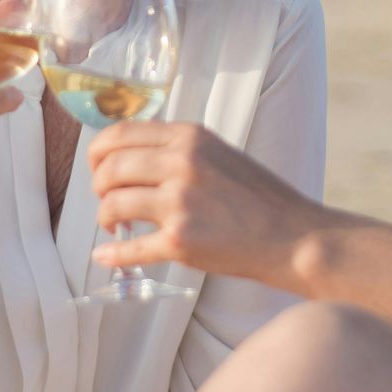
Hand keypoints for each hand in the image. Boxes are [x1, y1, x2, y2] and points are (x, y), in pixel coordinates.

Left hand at [87, 122, 331, 283]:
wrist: (293, 237)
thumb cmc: (259, 198)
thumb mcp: (218, 154)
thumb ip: (177, 149)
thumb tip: (127, 156)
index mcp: (189, 137)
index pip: (119, 133)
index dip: (97, 153)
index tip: (97, 168)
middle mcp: (182, 164)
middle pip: (110, 168)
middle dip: (98, 187)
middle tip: (107, 201)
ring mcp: (180, 203)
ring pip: (113, 204)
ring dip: (106, 218)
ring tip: (116, 225)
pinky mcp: (181, 242)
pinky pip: (130, 248)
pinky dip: (113, 255)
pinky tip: (107, 257)